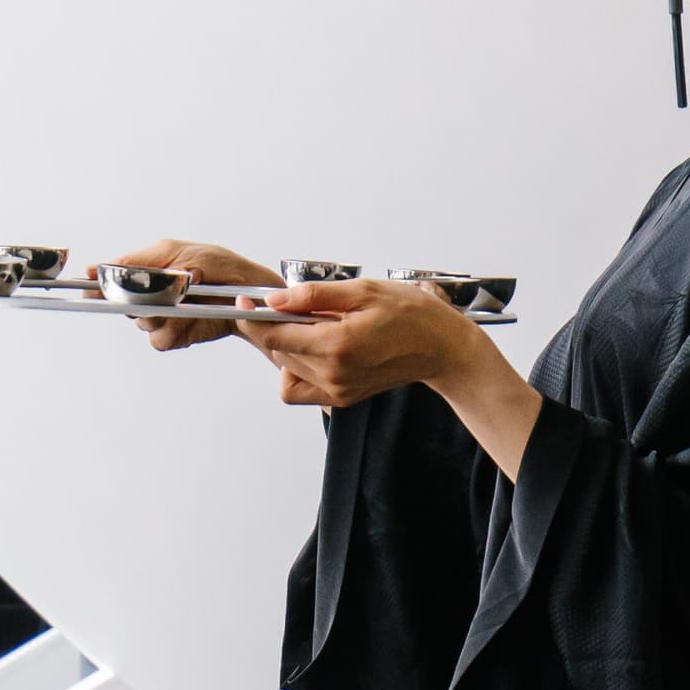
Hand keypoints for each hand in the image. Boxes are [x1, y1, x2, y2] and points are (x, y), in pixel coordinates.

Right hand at [105, 240, 278, 349]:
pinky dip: (173, 332)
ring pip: (141, 323)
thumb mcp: (187, 255)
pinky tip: (189, 322)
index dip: (97, 280)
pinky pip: (159, 340)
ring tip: (183, 305)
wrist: (248, 296)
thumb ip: (152, 262)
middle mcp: (150, 292)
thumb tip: (124, 267)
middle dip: (135, 300)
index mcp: (150, 266)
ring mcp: (160, 315)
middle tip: (156, 294)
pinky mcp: (173, 335)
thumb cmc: (221, 267)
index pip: (114, 273)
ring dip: (160, 315)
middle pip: (122, 302)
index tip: (87, 281)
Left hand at [244, 279, 546, 477]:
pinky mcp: (340, 399)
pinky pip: (299, 388)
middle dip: (271, 326)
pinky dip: (296, 367)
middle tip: (285, 304)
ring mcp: (337, 391)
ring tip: (311, 323)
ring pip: (285, 368)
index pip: (276, 334)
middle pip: (276, 350)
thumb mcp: (364, 291)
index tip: (246, 300)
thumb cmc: (412, 315)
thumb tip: (275, 301)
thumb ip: (315, 296)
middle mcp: (334, 374)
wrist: (442, 348)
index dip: (254, 316)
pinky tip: (314, 347)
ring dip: (286, 344)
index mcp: (338, 345)